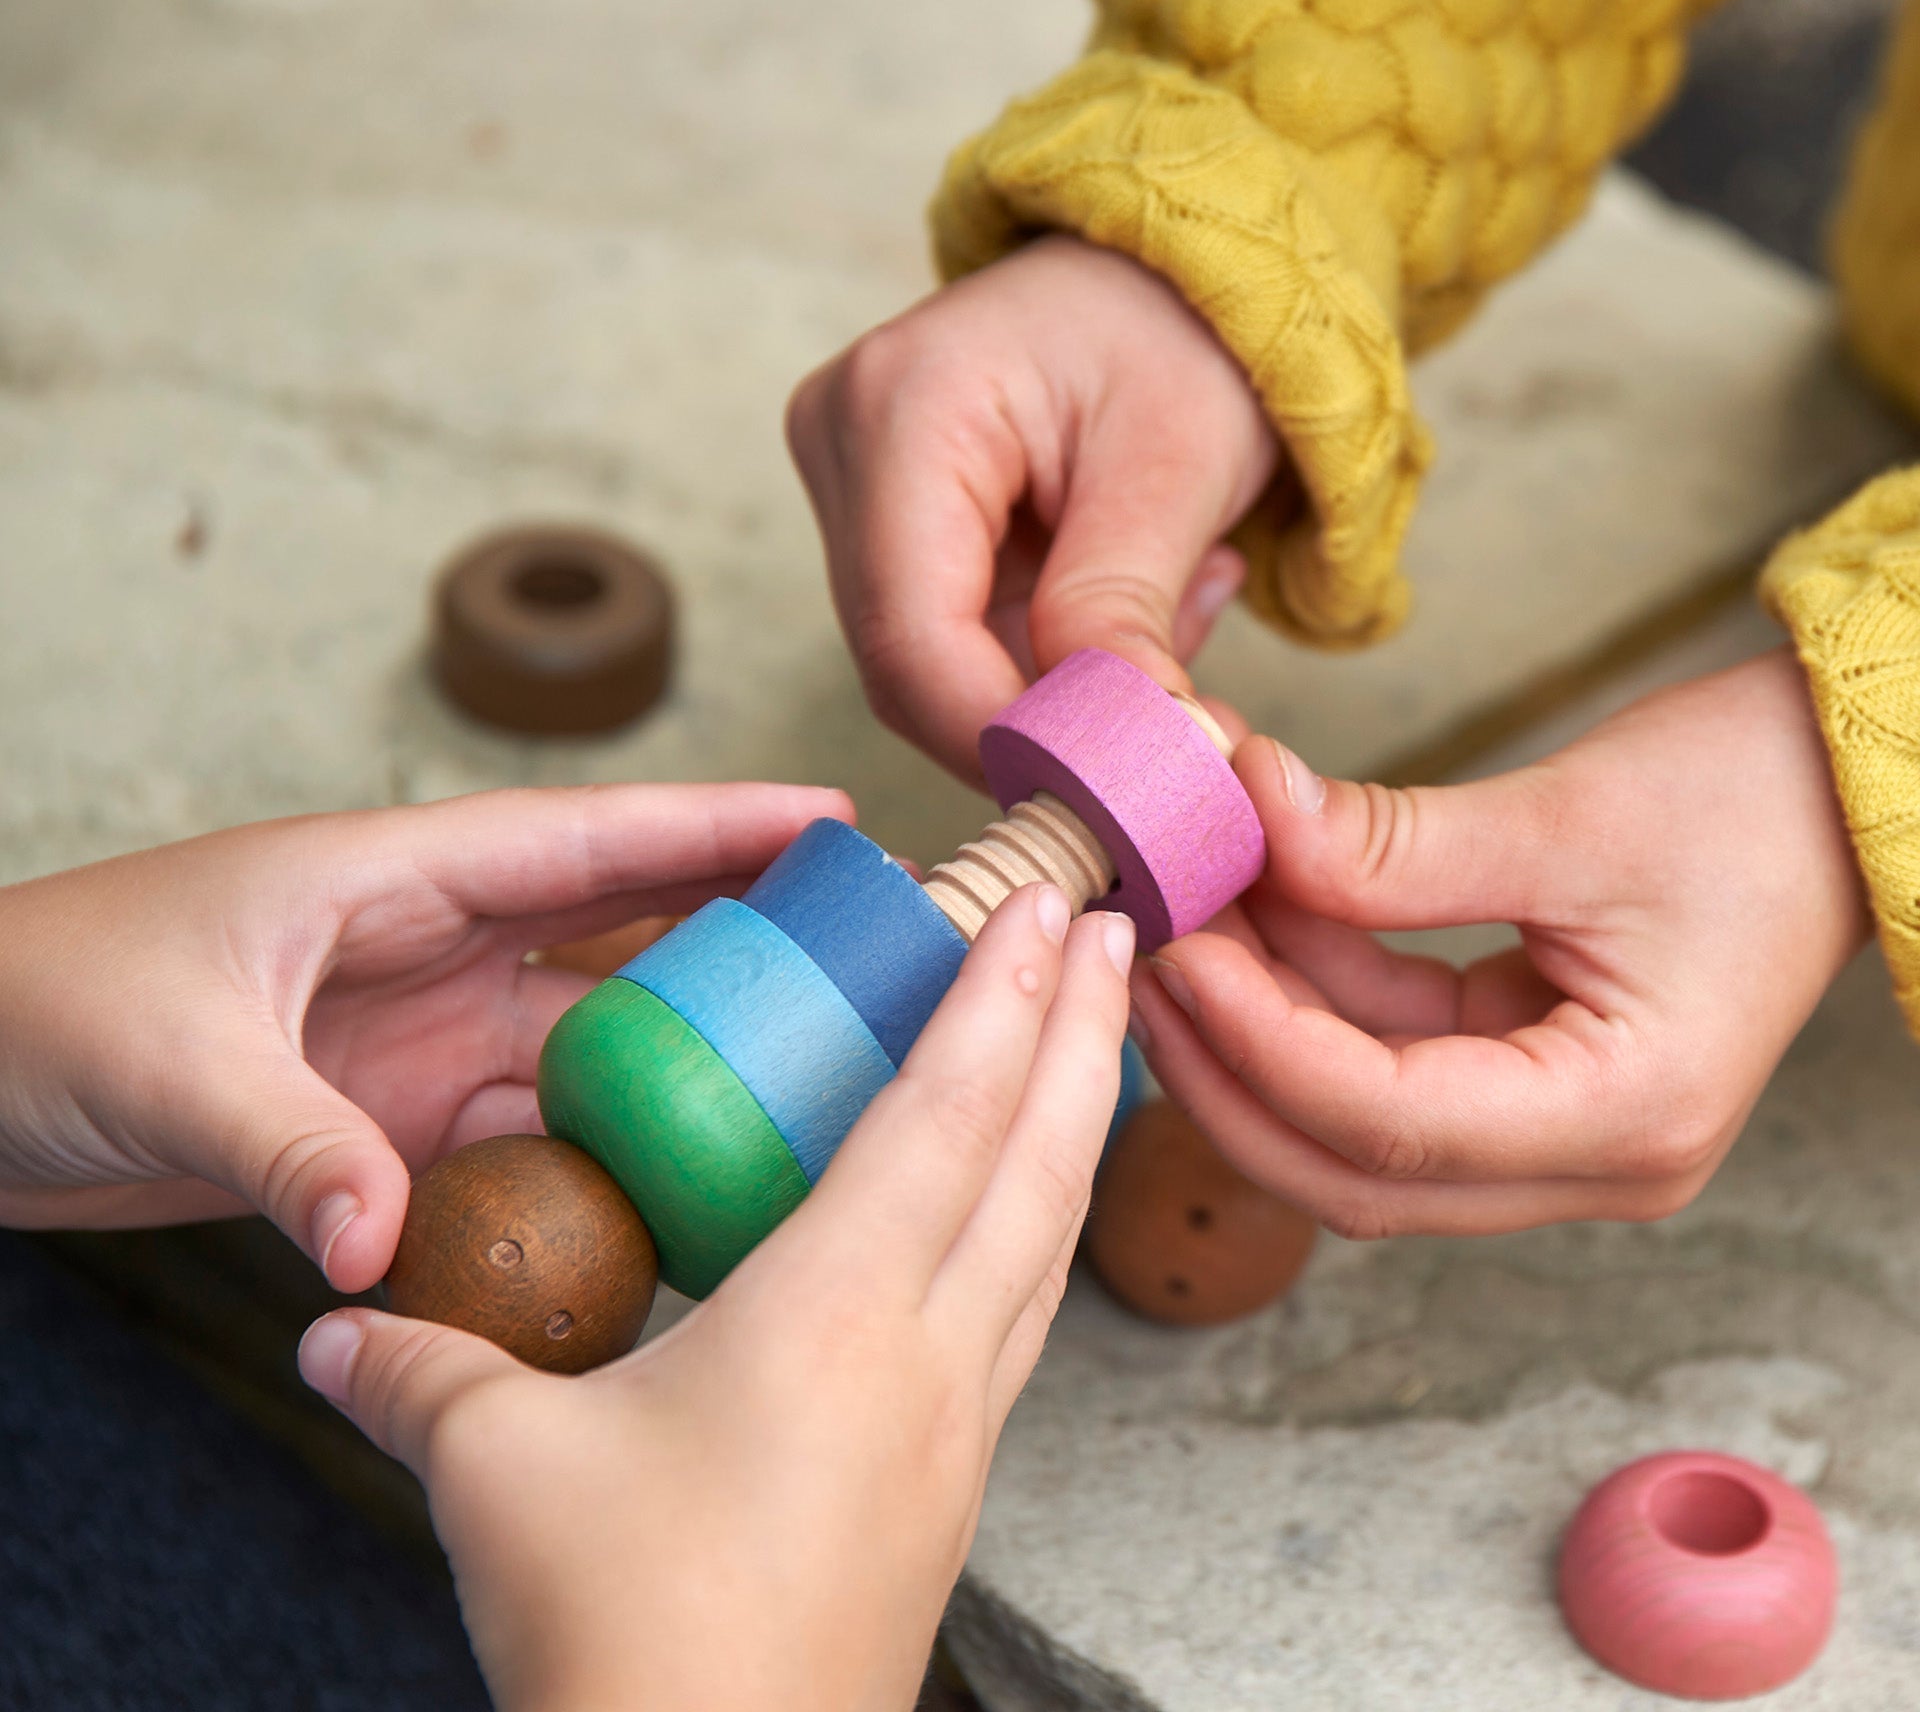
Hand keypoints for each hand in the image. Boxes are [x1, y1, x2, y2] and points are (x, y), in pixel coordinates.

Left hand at [0, 783, 846, 1289]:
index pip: (587, 840)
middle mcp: (432, 949)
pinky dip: (593, 1167)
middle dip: (745, 930)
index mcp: (395, 874)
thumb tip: (384, 1243)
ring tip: (803, 1087)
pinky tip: (665, 1196)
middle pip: (622, 931)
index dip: (718, 824)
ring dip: (684, 1066)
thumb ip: (287, 1143)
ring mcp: (419, 1041)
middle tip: (870, 948)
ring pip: (589, 1047)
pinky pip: (524, 1145)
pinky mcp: (393, 1124)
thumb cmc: (36, 1004)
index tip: (835, 821)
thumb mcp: (168, 1060)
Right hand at [298, 887, 1135, 1711]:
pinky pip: (1024, 1316)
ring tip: (1097, 1047)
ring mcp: (956, 1426)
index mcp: (837, 1313)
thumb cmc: (627, 1635)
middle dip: (1085, 1030)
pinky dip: (1041, 1228)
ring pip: (1049, 1237)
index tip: (1045, 907)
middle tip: (1117, 932)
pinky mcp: (950, 1486)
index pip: (944, 1113)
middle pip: (1038, 1159)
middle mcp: (926, 1355)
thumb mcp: (495, 1474)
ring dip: (1081, 1123)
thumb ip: (421, 1372)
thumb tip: (335, 1326)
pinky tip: (1021, 1219)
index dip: (1000, 996)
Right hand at [788, 234, 1278, 780]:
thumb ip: (1125, 612)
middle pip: (906, 660)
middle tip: (1168, 739)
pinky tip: (1129, 604)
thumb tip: (1126, 756)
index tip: (1110, 793)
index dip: (1001, 737)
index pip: (913, 634)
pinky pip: (949, 635)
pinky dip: (1044, 655)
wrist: (1170, 267)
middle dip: (1037, 723)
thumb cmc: (1184, 327)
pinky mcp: (882, 515)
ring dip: (1051, 689)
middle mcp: (844, 436)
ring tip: (1173, 623)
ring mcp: (851, 477)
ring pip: (927, 662)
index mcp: (906, 403)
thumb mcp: (1178, 464)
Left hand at [1130, 648, 1870, 1236]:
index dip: (1261, 1040)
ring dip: (1257, 1022)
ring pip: (1352, 1120)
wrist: (1843, 791)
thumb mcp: (1568, 814)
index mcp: (1624, 1119)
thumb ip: (1396, 844)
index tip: (1175, 947)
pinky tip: (1248, 908)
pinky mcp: (1523, 1078)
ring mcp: (1552, 1130)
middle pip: (1349, 1163)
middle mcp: (1587, 1160)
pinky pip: (1385, 1057)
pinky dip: (1310, 992)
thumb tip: (1246, 812)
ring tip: (1179, 912)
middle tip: (1138, 955)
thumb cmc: (1752, 801)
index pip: (1391, 1124)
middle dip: (1227, 1064)